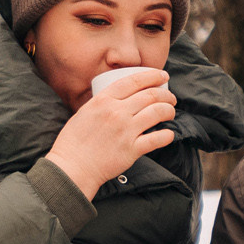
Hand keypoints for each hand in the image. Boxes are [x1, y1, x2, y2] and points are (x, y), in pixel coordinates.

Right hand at [45, 68, 176, 198]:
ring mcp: (126, 131)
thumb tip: (117, 98)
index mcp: (104, 100)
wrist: (72, 167)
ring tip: (171, 112)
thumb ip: (102, 103)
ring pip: (157, 113)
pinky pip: (157, 139)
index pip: (134, 81)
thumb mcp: (84, 112)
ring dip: (169, 110)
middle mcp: (117, 112)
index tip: (162, 76)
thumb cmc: (74, 142)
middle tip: (171, 97)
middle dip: (166, 94)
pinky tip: (169, 134)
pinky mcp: (131, 150)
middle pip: (150, 95)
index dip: (153, 75)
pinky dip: (167, 135)